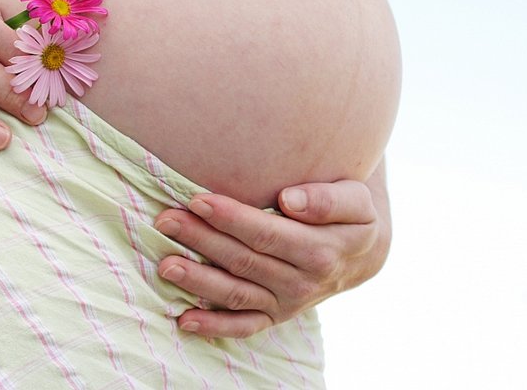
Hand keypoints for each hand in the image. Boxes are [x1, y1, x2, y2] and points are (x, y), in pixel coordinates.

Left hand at [154, 177, 389, 337]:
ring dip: (197, 281)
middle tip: (165, 220)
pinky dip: (213, 326)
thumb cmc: (351, 217)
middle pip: (242, 261)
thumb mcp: (356, 201)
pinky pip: (242, 326)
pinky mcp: (274, 317)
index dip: (231, 218)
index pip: (267, 234)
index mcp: (320, 251)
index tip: (198, 199)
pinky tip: (183, 320)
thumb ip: (327, 200)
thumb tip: (290, 200)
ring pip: (235, 294)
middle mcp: (301, 283)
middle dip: (201, 240)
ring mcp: (285, 304)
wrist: (360, 256)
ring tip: (165, 264)